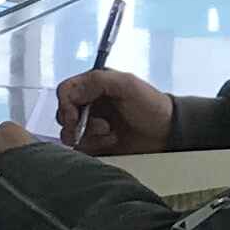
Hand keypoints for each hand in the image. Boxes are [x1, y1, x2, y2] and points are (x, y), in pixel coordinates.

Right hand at [54, 66, 175, 154]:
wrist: (166, 133)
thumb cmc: (150, 105)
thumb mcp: (126, 84)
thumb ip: (97, 81)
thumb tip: (70, 94)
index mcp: (93, 85)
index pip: (65, 92)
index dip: (65, 105)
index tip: (75, 117)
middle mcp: (89, 104)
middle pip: (63, 114)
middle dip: (77, 124)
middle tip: (102, 127)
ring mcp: (91, 125)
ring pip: (69, 133)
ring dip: (88, 136)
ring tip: (110, 133)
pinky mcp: (95, 143)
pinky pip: (80, 148)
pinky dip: (94, 146)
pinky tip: (112, 141)